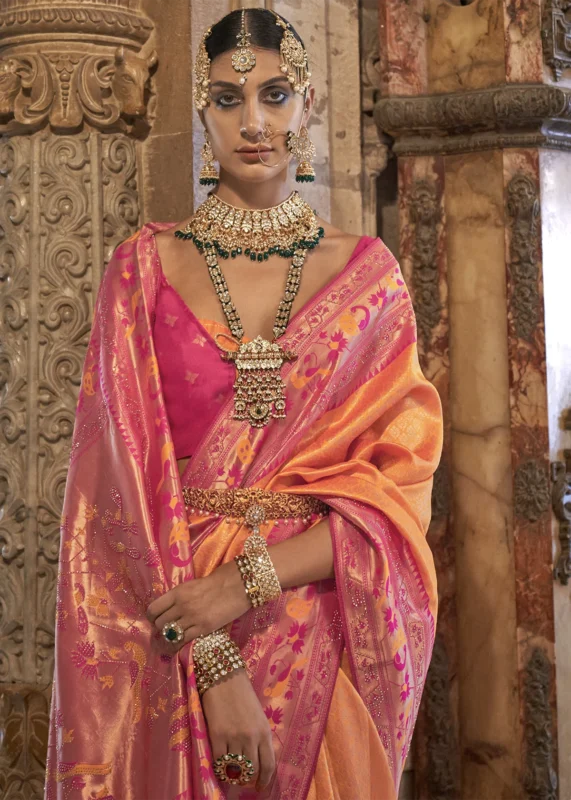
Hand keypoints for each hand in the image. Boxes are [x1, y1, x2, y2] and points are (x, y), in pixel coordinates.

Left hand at [146, 561, 249, 647]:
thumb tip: (166, 611)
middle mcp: (181, 605)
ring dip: (170, 637)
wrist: (236, 586)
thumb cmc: (214, 583)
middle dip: (161, 628)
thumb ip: (177, 597)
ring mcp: (192, 618)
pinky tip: (182, 642)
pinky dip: (180, 643)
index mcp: (177, 592)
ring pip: (170, 634)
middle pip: (160, 623)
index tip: (155, 619)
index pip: (153, 609)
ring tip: (174, 636)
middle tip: (166, 628)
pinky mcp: (203, 628)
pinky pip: (184, 640)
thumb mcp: (190, 586)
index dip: (152, 617)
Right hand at [202, 668, 275, 792]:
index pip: (269, 764)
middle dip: (248, 779)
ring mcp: (234, 737)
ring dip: (233, 775)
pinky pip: (218, 762)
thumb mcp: (257, 716)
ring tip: (230, 773)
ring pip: (235, 769)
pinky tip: (219, 766)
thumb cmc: (242, 694)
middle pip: (252, 771)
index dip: (265, 780)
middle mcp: (251, 737)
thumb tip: (256, 760)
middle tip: (243, 781)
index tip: (260, 787)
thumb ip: (259, 737)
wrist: (224, 677)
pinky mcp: (217, 735)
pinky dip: (219, 768)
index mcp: (264, 731)